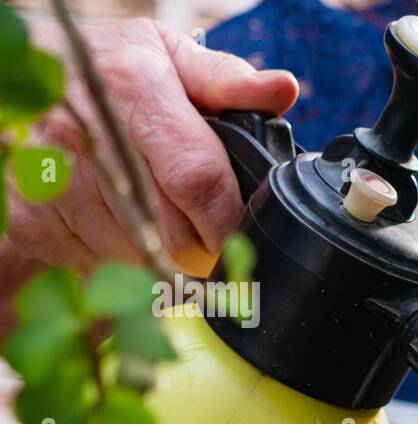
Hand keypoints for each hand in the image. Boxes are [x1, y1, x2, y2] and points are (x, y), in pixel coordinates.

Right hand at [6, 18, 296, 279]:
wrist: (26, 76)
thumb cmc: (108, 69)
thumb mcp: (167, 55)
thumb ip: (228, 80)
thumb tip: (283, 89)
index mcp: (133, 91)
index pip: (198, 181)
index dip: (230, 221)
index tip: (246, 235)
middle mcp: (87, 138)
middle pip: (171, 234)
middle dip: (202, 244)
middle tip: (206, 228)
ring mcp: (53, 182)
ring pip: (136, 257)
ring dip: (158, 251)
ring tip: (154, 211)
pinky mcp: (33, 219)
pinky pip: (97, 265)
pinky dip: (117, 258)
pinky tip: (114, 219)